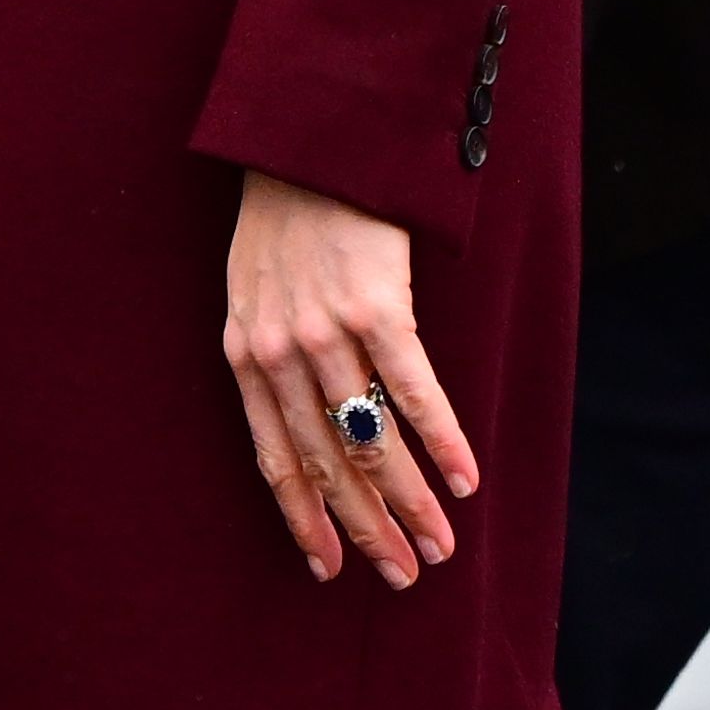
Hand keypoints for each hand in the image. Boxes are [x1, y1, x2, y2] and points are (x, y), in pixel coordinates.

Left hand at [223, 172, 478, 589]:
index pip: (274, 459)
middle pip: (325, 464)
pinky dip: (442, 440)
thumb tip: (313, 416)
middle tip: (402, 575)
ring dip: (411, 501)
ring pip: (369, 440)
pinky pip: (412, 391)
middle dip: (366, 528)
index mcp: (245, 354)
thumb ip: (275, 351)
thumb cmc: (288, 213)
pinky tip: (465, 478)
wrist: (310, 135)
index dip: (303, 519)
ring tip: (440, 545)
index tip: (328, 569)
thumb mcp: (255, 287)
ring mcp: (326, 331)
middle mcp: (279, 353)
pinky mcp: (376, 304)